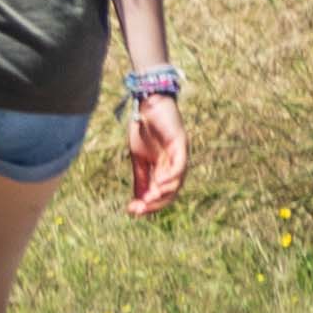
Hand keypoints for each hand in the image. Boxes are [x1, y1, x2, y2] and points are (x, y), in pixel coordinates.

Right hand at [119, 83, 189, 214]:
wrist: (147, 102)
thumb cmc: (143, 128)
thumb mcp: (138, 158)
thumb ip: (141, 179)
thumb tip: (138, 202)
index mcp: (163, 170)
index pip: (159, 194)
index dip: (147, 205)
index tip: (131, 211)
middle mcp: (174, 166)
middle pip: (170, 193)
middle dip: (155, 203)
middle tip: (139, 209)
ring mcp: (179, 156)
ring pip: (176, 183)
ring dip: (163, 193)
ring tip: (149, 198)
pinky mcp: (181, 145)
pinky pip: (179, 166)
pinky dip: (170, 177)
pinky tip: (159, 184)